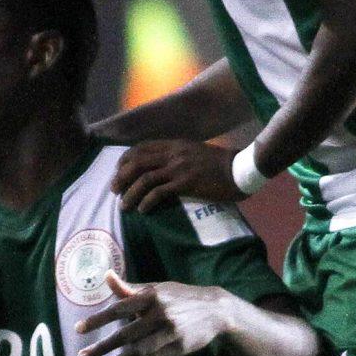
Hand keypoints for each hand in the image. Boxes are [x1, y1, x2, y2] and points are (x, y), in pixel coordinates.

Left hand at [75, 274, 234, 355]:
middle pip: (126, 334)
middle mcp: (161, 314)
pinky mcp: (180, 348)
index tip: (78, 330)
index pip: (119, 309)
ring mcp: (172, 333)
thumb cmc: (179, 297)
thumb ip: (130, 288)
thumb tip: (106, 275)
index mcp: (152, 297)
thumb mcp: (157, 288)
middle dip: (102, 347)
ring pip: (140, 351)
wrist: (216, 310)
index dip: (97, 320)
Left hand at [113, 139, 240, 210]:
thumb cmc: (220, 163)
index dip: (125, 160)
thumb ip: (177, 156)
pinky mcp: (186, 183)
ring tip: (124, 205)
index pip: (141, 148)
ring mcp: (179, 168)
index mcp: (174, 145)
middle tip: (114, 190)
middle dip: (120, 177)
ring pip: (144, 179)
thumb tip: (160, 168)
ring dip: (130, 193)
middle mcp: (173, 154)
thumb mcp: (194, 152)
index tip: (118, 172)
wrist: (241, 169)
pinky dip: (147, 202)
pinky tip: (143, 210)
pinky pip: (159, 192)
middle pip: (136, 162)